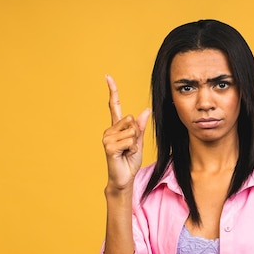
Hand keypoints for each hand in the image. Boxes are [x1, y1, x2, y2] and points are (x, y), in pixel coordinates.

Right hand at [102, 75, 150, 190]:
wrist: (124, 178)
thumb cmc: (130, 161)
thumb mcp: (138, 142)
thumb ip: (140, 127)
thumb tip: (146, 110)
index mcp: (117, 127)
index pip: (115, 106)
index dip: (113, 91)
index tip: (107, 76)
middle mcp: (109, 130)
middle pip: (132, 120)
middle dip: (137, 134)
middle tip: (130, 147)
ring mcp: (107, 137)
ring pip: (132, 131)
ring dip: (134, 144)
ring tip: (126, 152)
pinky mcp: (108, 146)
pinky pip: (129, 141)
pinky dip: (131, 149)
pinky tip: (124, 155)